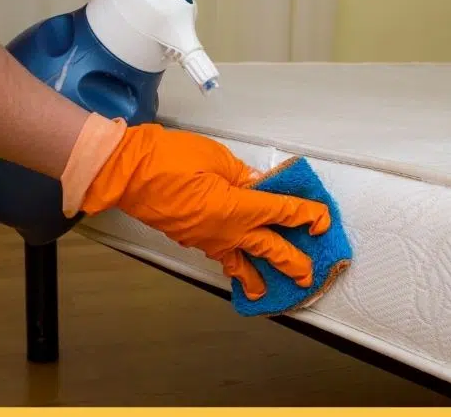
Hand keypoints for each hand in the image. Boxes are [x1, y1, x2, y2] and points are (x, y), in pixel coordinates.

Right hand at [78, 123, 331, 300]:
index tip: (322, 221)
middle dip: (292, 262)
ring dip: (256, 277)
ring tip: (265, 292)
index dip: (307, 216)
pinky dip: (230, 263)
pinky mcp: (190, 239)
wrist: (128, 172)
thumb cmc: (171, 158)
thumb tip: (261, 184)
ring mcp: (208, 239)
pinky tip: (233, 267)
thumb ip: (243, 175)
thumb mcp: (216, 158)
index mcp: (239, 208)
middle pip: (270, 249)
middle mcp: (228, 231)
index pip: (283, 213)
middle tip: (308, 275)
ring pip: (240, 262)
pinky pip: (218, 255)